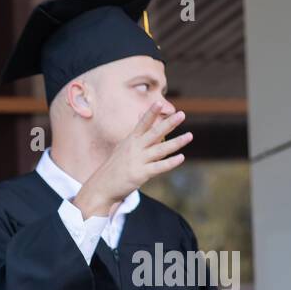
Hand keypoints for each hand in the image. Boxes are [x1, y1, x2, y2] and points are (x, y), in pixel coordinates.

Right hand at [72, 102, 191, 218]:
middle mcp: (134, 149)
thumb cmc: (114, 168)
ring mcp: (137, 161)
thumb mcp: (123, 148)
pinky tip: (181, 158)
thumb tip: (142, 117)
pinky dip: (170, 163)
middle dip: (169, 123)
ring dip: (176, 143)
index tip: (158, 102)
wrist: (101, 187)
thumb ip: (136, 135)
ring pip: (160, 150)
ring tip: (190, 136)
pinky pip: (158, 167)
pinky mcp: (140, 174)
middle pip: (154, 133)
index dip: (150, 113)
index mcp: (130, 141)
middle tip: (182, 114)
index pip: (142, 124)